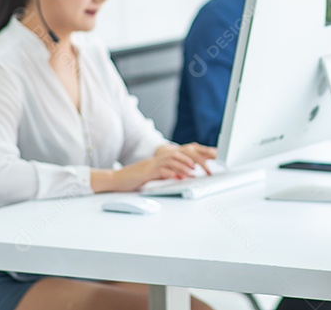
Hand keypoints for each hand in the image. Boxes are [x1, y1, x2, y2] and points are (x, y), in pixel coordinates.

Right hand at [91, 143, 215, 192]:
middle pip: (182, 153)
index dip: (199, 154)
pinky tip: (179, 177)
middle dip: (197, 159)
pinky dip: (172, 173)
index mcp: (163, 157)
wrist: (117, 180)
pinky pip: (162, 170)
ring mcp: (154, 163)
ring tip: (195, 171)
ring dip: (185, 165)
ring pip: (173, 160)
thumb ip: (169, 172)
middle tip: (208, 168)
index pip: (185, 152)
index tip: (213, 158)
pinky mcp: (148, 170)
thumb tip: (182, 175)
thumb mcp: (156, 175)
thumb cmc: (136, 178)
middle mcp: (160, 157)